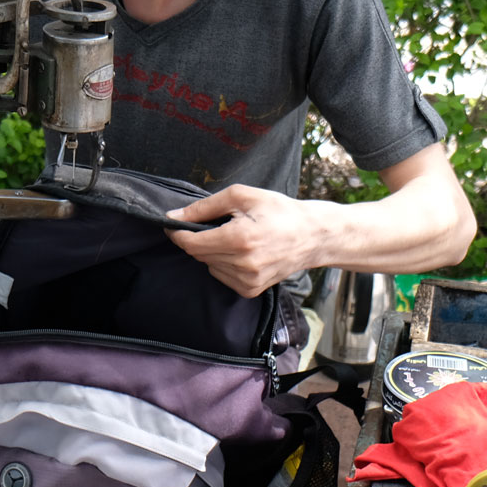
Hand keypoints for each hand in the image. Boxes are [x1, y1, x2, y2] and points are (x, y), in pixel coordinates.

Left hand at [165, 184, 326, 297]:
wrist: (313, 236)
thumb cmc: (279, 211)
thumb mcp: (242, 196)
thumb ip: (204, 207)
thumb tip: (174, 216)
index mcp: (239, 239)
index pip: (191, 243)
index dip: (178, 233)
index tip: (173, 224)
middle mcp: (242, 264)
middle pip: (198, 254)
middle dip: (198, 238)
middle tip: (215, 224)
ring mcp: (247, 281)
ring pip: (209, 265)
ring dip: (212, 251)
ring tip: (235, 237)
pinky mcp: (251, 290)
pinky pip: (222, 276)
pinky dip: (224, 263)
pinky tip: (242, 252)